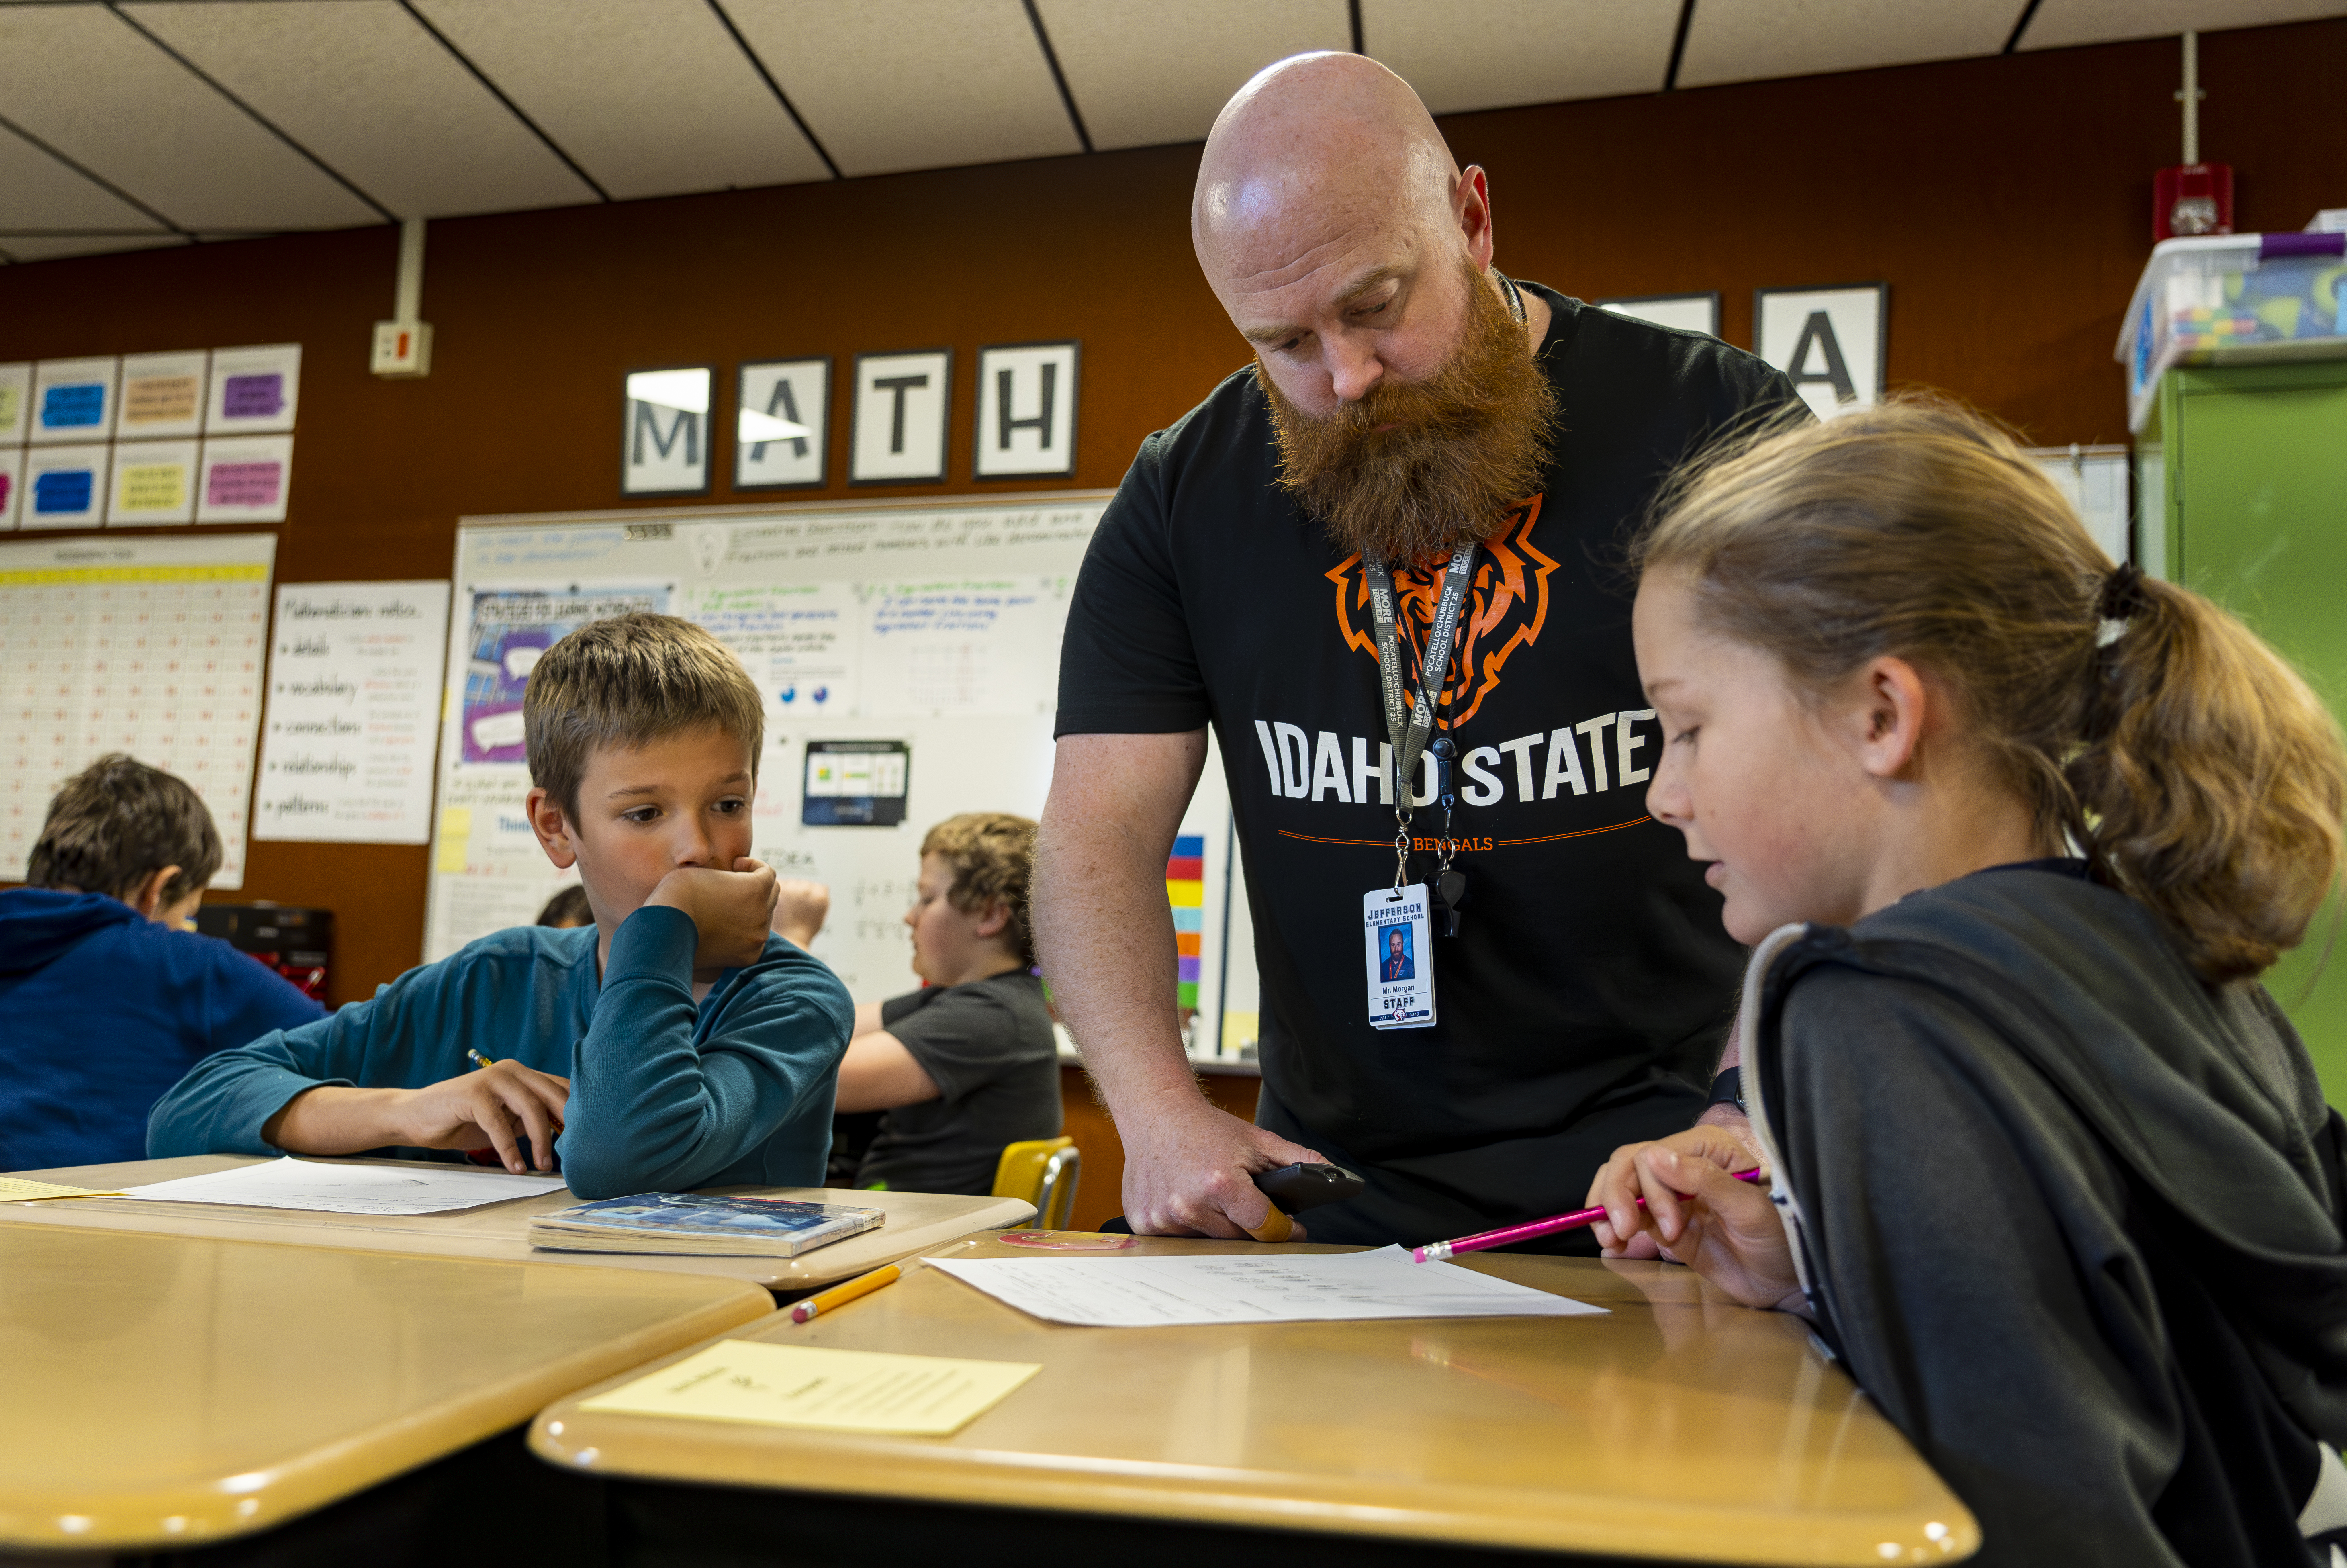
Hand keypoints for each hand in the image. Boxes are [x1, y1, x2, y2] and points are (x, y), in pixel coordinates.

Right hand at [396, 1061, 572, 1172]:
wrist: (415, 1117)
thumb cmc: (464, 1120)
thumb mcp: (506, 1119)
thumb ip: (531, 1119)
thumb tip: (567, 1135)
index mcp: (523, 1074)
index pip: (561, 1089)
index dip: (577, 1113)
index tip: (586, 1141)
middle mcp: (511, 1070)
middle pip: (552, 1096)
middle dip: (566, 1127)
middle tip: (572, 1155)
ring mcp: (492, 1079)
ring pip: (530, 1108)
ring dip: (540, 1141)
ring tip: (541, 1165)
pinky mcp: (473, 1094)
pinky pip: (499, 1124)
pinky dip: (509, 1148)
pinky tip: (514, 1166)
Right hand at [646, 857, 778, 972]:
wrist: (664, 931)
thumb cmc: (679, 894)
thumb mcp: (704, 870)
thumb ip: (728, 876)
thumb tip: (731, 881)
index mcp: (756, 889)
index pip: (768, 874)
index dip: (751, 866)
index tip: (735, 866)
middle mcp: (762, 914)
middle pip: (771, 895)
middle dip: (755, 887)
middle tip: (733, 887)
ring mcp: (757, 938)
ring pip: (764, 918)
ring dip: (751, 910)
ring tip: (727, 907)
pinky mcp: (748, 957)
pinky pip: (755, 939)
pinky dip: (746, 932)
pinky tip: (725, 927)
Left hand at [770, 877, 830, 948]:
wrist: (789, 938)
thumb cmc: (804, 931)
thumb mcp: (821, 915)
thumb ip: (821, 899)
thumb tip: (819, 888)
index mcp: (821, 896)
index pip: (819, 887)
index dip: (812, 895)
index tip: (807, 903)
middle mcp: (809, 890)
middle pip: (804, 884)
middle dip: (800, 892)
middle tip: (795, 906)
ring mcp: (794, 889)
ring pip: (792, 882)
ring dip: (789, 890)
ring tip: (787, 906)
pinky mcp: (781, 890)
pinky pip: (780, 884)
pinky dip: (779, 892)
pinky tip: (780, 904)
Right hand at [1118, 1093, 1325, 1239]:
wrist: (1154, 1112)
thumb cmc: (1205, 1127)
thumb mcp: (1257, 1139)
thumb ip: (1299, 1159)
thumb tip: (1336, 1176)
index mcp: (1221, 1183)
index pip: (1265, 1227)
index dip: (1284, 1229)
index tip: (1292, 1228)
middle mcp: (1190, 1204)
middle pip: (1238, 1238)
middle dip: (1249, 1224)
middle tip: (1247, 1203)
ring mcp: (1164, 1217)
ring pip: (1209, 1241)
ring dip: (1217, 1226)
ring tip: (1213, 1197)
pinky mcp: (1144, 1222)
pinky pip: (1179, 1239)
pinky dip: (1189, 1226)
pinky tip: (1186, 1200)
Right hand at [1587, 1126, 1803, 1312]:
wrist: (1787, 1281)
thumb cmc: (1781, 1239)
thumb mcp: (1749, 1209)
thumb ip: (1704, 1180)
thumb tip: (1653, 1156)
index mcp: (1706, 1149)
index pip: (1652, 1154)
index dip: (1647, 1188)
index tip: (1666, 1227)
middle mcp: (1683, 1164)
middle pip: (1628, 1165)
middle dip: (1617, 1197)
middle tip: (1619, 1234)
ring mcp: (1670, 1195)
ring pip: (1620, 1187)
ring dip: (1607, 1211)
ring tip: (1611, 1241)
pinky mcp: (1663, 1223)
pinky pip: (1626, 1216)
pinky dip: (1612, 1228)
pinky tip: (1613, 1246)